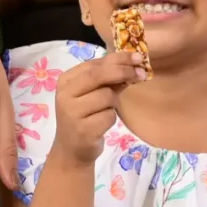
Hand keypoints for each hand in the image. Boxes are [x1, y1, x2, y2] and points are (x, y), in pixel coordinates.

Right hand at [53, 51, 145, 166]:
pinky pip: (109, 116)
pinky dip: (110, 119)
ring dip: (113, 103)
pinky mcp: (83, 129)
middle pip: (98, 75)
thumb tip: (134, 64)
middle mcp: (65, 94)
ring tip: (104, 111)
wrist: (72, 149)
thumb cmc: (84, 117)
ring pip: (107, 96)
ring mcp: (72, 112)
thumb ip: (108, 79)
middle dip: (122, 72)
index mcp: (66, 80)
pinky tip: (100, 124)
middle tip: (140, 73)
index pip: (94, 63)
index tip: (137, 57)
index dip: (118, 59)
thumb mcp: (92, 94)